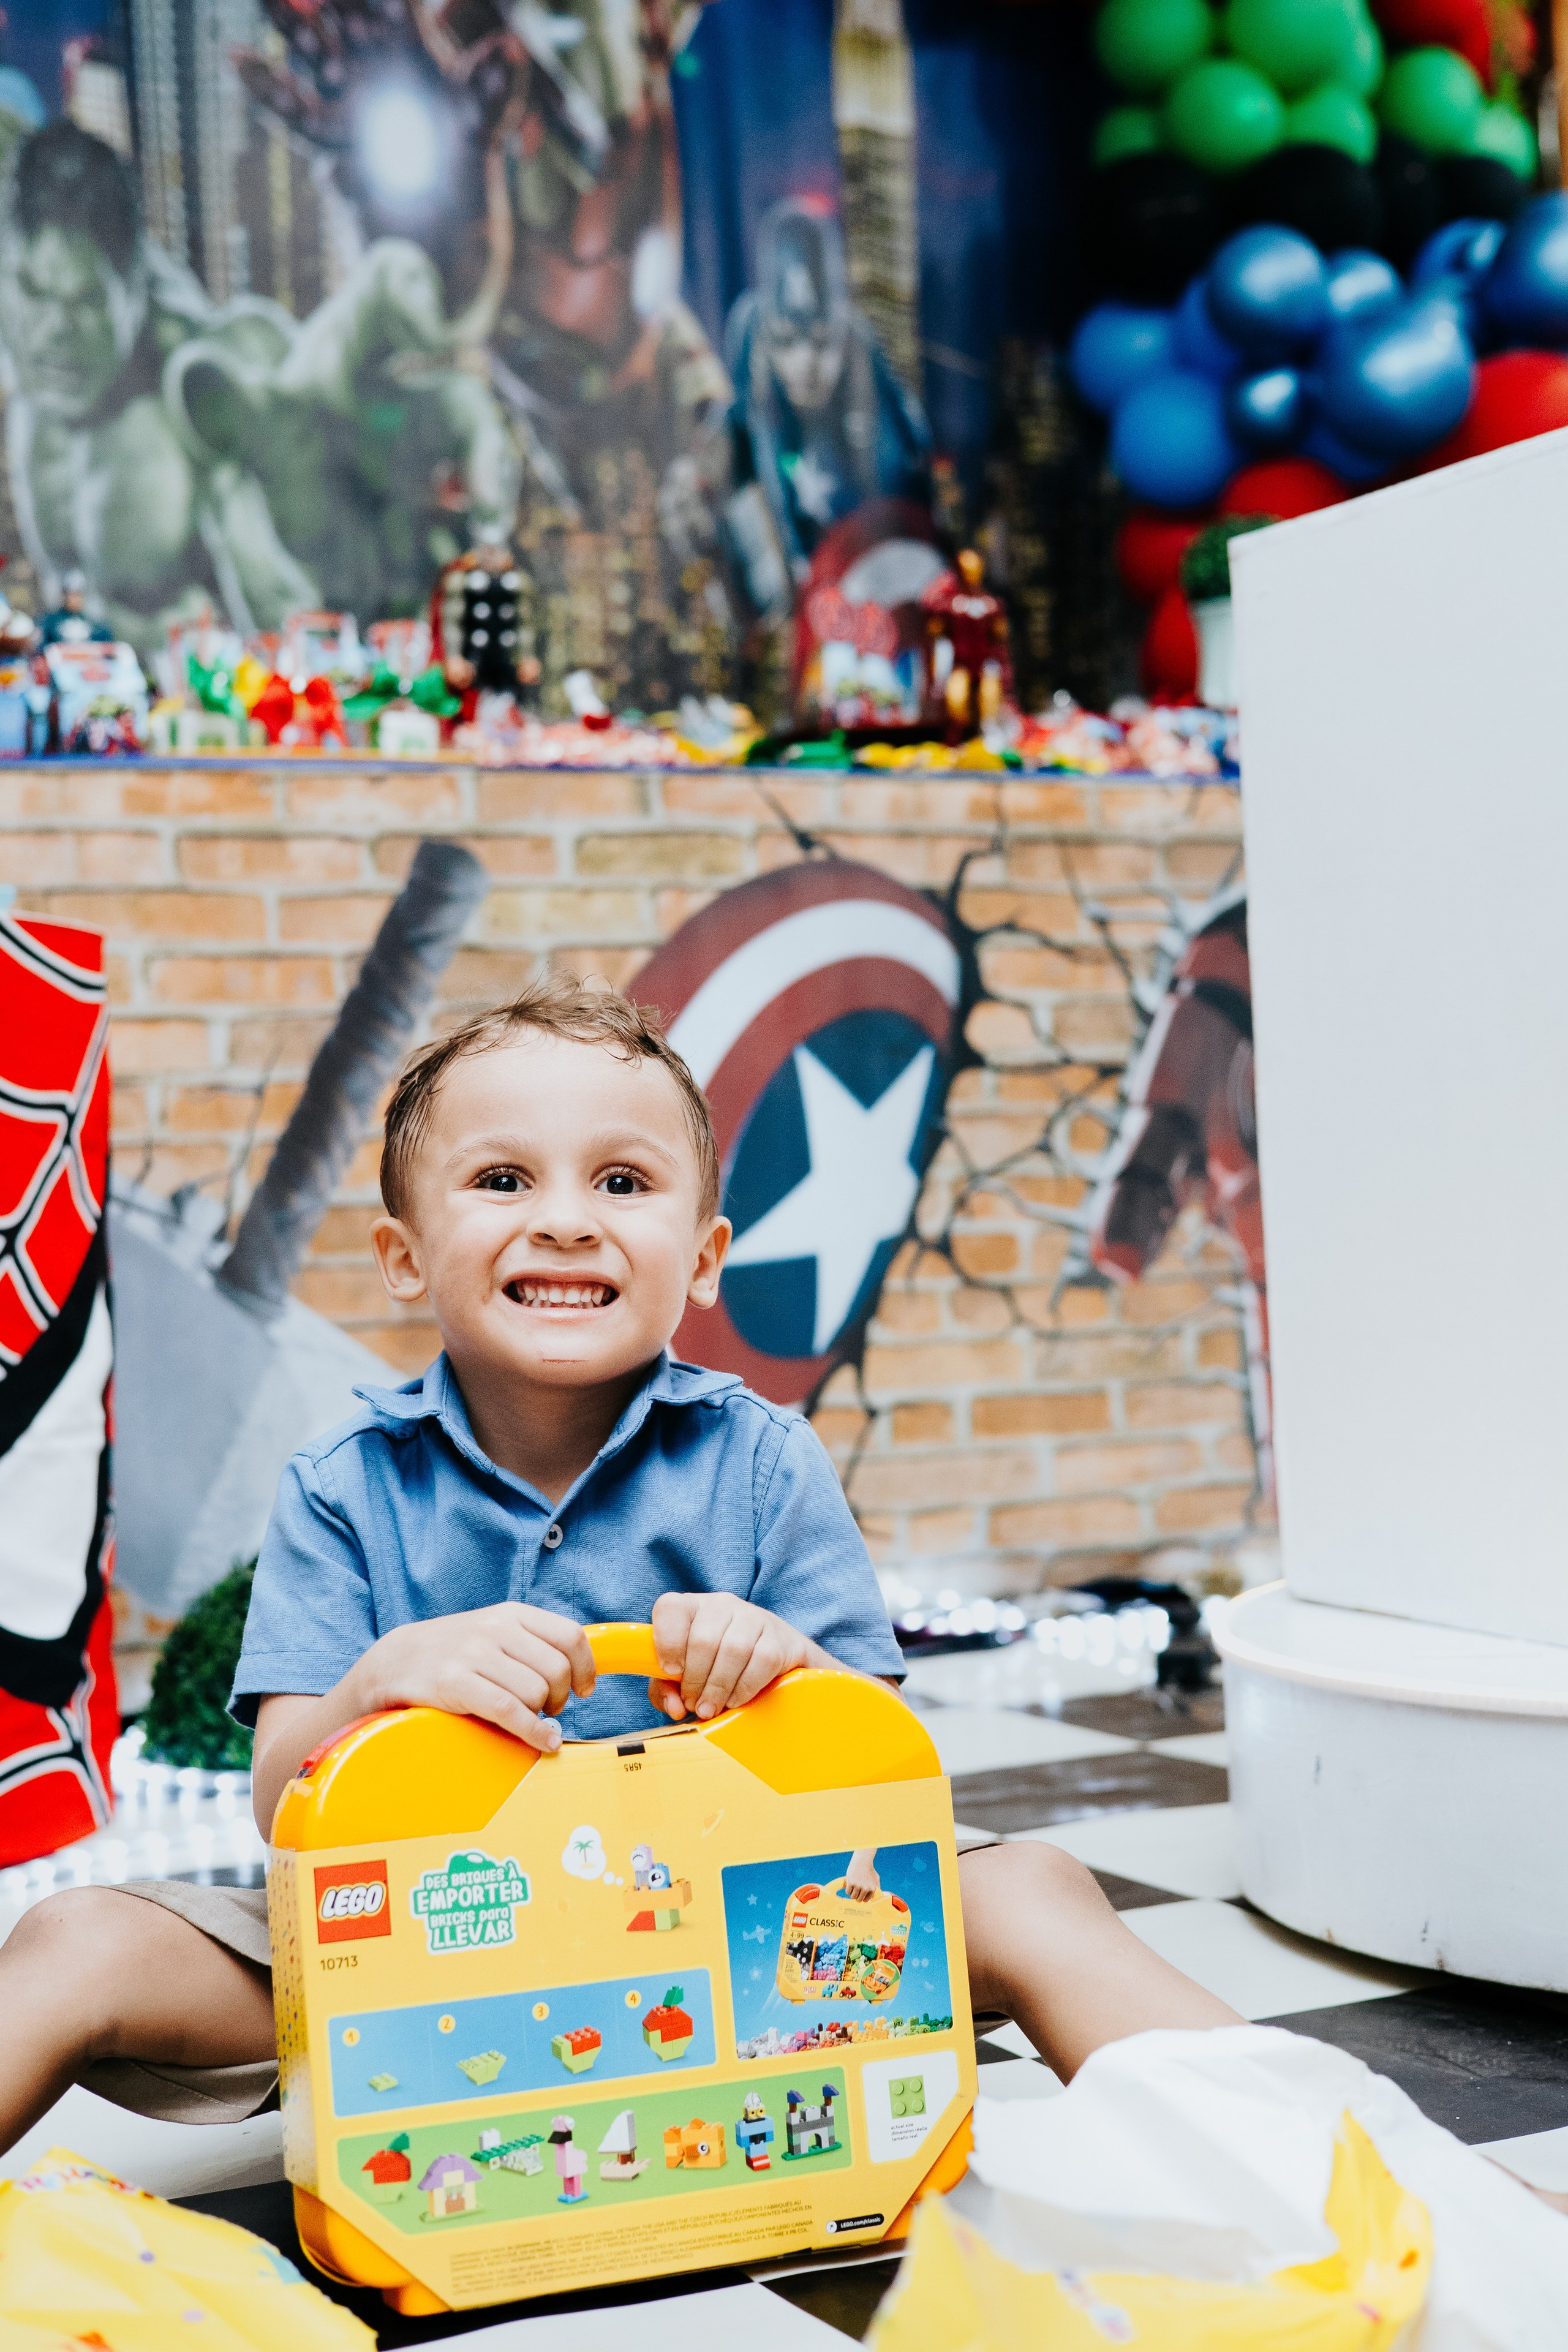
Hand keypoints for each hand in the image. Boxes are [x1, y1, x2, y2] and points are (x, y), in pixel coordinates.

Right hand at [360, 1603, 595, 1752]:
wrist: (395, 1661)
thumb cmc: (454, 1652)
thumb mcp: (494, 1631)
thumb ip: (532, 1643)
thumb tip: (579, 1668)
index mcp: (511, 1613)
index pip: (569, 1635)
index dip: (585, 1667)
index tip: (585, 1688)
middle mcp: (496, 1628)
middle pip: (556, 1669)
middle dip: (560, 1697)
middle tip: (549, 1708)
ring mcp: (474, 1654)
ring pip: (535, 1692)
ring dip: (540, 1715)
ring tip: (529, 1718)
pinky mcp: (456, 1682)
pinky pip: (509, 1712)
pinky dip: (533, 1732)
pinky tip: (541, 1741)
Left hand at [648, 1592, 807, 1721]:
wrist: (769, 1662)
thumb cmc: (714, 1668)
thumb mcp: (682, 1678)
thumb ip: (666, 1691)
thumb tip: (674, 1707)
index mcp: (691, 1607)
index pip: (670, 1608)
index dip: (666, 1642)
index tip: (671, 1671)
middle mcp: (721, 1604)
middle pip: (703, 1639)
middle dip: (695, 1680)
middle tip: (694, 1704)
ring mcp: (753, 1617)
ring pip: (733, 1649)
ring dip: (718, 1687)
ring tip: (711, 1707)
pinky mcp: (779, 1637)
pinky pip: (762, 1661)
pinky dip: (745, 1687)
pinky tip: (735, 1699)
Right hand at [843, 1849, 879, 1901]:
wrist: (862, 1861)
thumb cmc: (869, 1869)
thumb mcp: (876, 1878)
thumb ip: (877, 1887)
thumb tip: (876, 1896)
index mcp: (872, 1889)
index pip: (866, 1900)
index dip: (862, 1897)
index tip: (861, 1895)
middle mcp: (865, 1888)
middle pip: (858, 1900)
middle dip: (857, 1897)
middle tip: (856, 1892)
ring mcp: (858, 1886)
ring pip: (852, 1897)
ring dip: (852, 1893)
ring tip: (853, 1888)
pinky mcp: (851, 1883)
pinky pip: (847, 1892)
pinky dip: (848, 1890)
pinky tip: (850, 1885)